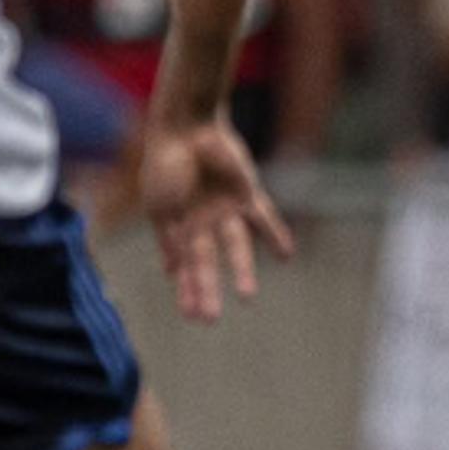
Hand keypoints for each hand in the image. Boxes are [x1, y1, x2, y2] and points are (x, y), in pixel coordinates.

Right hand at [141, 116, 294, 323]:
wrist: (187, 128)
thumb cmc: (166, 165)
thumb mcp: (162, 208)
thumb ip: (171, 240)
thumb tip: (173, 274)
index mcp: (176, 227)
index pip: (183, 267)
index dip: (186, 291)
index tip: (190, 316)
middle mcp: (201, 223)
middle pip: (206, 264)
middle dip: (207, 290)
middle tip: (209, 320)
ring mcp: (224, 210)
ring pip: (235, 247)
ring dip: (241, 271)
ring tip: (247, 297)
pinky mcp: (245, 194)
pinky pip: (264, 218)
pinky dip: (275, 235)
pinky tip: (286, 256)